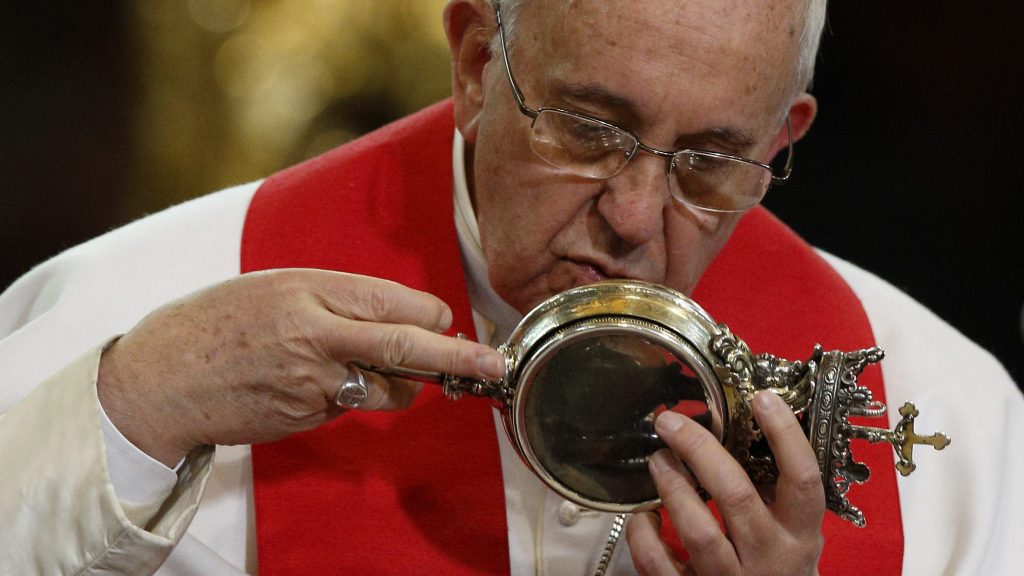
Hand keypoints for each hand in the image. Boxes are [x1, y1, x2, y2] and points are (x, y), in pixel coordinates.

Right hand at [97, 269, 505, 466]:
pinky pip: (350, 408)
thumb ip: (337, 299)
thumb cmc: (215, 322)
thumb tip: (401, 317)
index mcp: (309, 292)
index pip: (396, 303)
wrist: (159, 381)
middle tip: (495, 362)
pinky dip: (349, 397)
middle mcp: (316, 337)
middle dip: (459, 356)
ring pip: (386, 389)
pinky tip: (310, 383)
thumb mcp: (275, 286)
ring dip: (399, 384)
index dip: (430, 314)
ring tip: (366, 368)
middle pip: (405, 346)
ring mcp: (311, 385)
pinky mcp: (306, 419)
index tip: (446, 319)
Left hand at [626, 391, 824, 575]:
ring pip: (698, 530)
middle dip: (699, 450)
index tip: (761, 398)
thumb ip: (773, 489)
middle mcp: (771, 558)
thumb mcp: (791, 530)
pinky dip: (643, 534)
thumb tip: (737, 421)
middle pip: (736, 495)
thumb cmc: (776, 563)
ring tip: (658, 460)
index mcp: (801, 534)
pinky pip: (659, 563)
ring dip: (672, 487)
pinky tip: (644, 516)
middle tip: (670, 422)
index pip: (803, 479)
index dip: (785, 435)